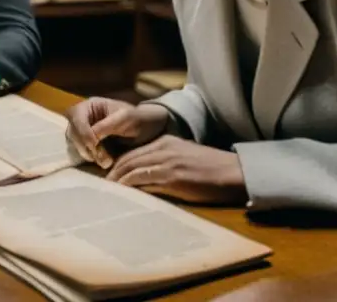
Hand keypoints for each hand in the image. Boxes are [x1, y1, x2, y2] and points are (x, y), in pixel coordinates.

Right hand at [65, 97, 168, 168]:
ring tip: (106, 161)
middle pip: (73, 132)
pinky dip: (91, 158)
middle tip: (103, 158)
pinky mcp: (86, 145)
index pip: (77, 118)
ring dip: (89, 154)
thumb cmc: (136, 118)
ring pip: (75, 144)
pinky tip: (103, 161)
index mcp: (89, 106)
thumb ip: (107, 125)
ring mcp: (82, 132)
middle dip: (86, 146)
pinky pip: (81, 152)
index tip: (95, 145)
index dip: (84, 133)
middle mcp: (82, 118)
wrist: (146, 129)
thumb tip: (92, 136)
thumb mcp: (124, 118)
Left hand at [106, 135, 247, 204]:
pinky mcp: (172, 176)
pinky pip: (144, 180)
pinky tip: (124, 195)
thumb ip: (165, 162)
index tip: (109, 176)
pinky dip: (131, 187)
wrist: (234, 172)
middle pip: (128, 159)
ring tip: (109, 192)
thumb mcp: (185, 158)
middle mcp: (163, 148)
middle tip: (103, 186)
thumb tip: (147, 178)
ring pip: (132, 169)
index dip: (118, 165)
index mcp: (165, 142)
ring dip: (118, 181)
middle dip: (113, 173)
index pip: (133, 152)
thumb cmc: (212, 169)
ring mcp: (167, 162)